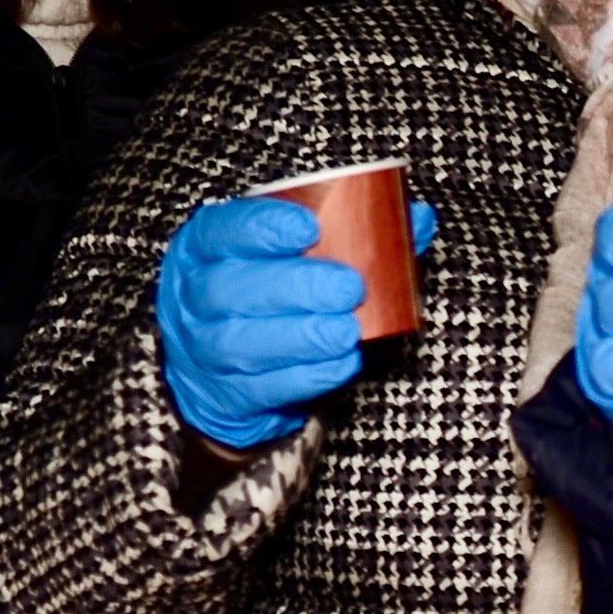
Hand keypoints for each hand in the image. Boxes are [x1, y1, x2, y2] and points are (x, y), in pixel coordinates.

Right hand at [159, 193, 441, 450]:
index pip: (222, 230)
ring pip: (242, 342)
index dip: (263, 228)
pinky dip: (306, 376)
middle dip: (295, 287)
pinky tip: (342, 363)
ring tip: (348, 331)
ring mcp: (202, 350)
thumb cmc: (271, 293)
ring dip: (302, 336)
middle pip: (232, 289)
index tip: (310, 228)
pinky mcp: (227, 394)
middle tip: (350, 288)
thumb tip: (418, 218)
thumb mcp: (293, 257)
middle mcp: (193, 296)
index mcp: (205, 247)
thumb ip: (354, 235)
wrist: (225, 367)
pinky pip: (262, 387)